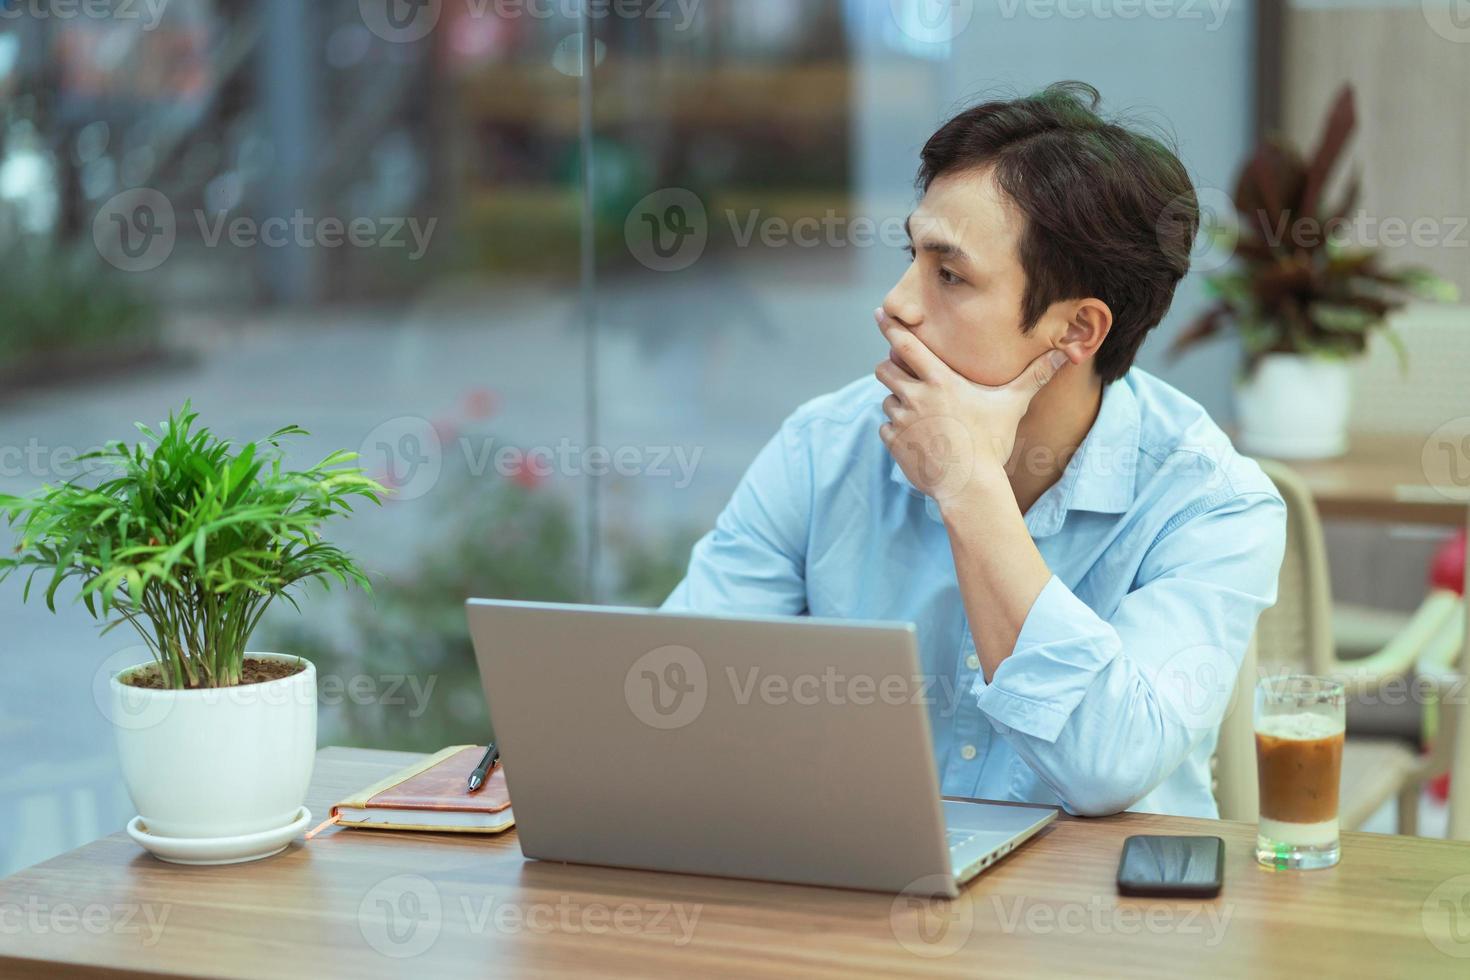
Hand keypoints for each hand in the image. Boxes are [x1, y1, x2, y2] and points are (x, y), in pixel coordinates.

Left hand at [874, 308, 1067, 501]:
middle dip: (891, 369)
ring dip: (898, 404)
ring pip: (886, 400)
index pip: (906, 344)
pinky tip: (920, 440)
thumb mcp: (1012, 405)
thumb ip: (1035, 376)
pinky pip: (886, 428)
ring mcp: (902, 420)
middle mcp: (915, 396)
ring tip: (924, 419)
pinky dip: (897, 432)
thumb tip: (1066, 354)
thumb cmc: (991, 443)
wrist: (970, 486)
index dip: (891, 326)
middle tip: (909, 379)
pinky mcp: (894, 442)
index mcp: (940, 381)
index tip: (881, 314)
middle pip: (884, 369)